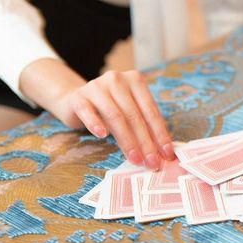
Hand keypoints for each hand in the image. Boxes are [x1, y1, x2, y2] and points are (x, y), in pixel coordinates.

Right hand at [21, 59, 173, 169]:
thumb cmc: (109, 109)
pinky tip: (103, 136)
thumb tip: (163, 152)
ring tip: (135, 159)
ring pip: (115, 116)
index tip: (167, 154)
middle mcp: (117, 80)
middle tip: (152, 162)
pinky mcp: (78, 98)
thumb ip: (145, 125)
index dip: (160, 133)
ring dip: (127, 141)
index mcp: (135, 80)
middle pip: (134, 115)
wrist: (75, 101)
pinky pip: (88, 112)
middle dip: (146, 142)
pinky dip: (96, 123)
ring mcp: (96, 87)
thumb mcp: (129, 112)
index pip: (150, 110)